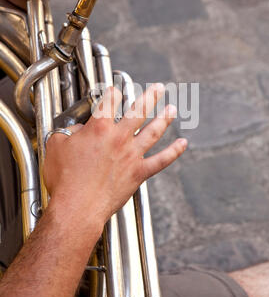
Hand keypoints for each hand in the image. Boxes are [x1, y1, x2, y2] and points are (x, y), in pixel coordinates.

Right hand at [43, 84, 186, 233]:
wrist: (78, 208)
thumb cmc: (65, 180)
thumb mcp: (57, 146)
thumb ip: (69, 133)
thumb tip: (78, 130)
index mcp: (99, 128)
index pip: (110, 101)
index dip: (112, 92)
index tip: (114, 90)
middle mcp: (119, 138)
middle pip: (139, 110)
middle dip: (151, 96)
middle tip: (159, 88)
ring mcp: (132, 155)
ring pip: (154, 130)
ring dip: (165, 118)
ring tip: (172, 108)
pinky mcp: (139, 173)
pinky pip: (162, 160)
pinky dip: (174, 151)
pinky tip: (182, 144)